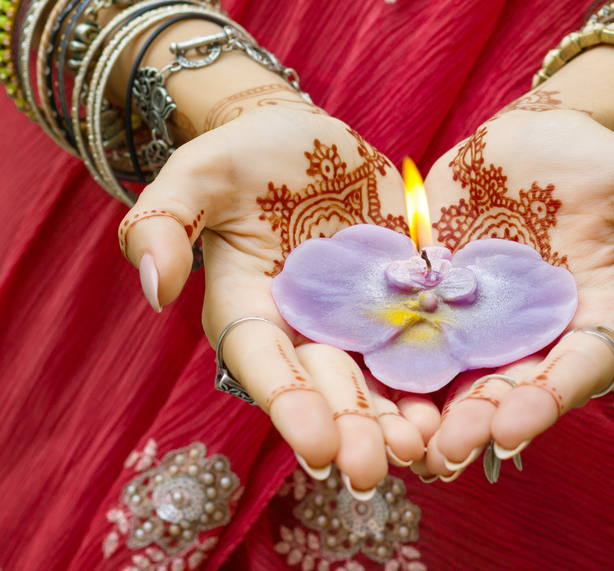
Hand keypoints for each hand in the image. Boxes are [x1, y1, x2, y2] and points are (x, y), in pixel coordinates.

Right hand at [117, 88, 428, 494]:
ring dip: (393, 421)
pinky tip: (458, 410)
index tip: (315, 446)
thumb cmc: (242, 155)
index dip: (288, 405)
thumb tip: (154, 288)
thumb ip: (164, 220)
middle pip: (323, 388)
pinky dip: (435, 380)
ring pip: (373, 382)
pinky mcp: (395, 303)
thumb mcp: (198, 172)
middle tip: (372, 472)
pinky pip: (416, 346)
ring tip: (422, 453)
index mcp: (245, 310)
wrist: (302, 142)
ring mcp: (350, 322)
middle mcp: (298, 329)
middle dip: (347, 431)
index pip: (263, 362)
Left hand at [417, 86, 613, 477]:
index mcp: (595, 318)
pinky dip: (394, 366)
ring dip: (435, 415)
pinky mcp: (436, 300)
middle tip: (449, 452)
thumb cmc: (597, 160)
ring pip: (461, 378)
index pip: (578, 368)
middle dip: (482, 422)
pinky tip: (366, 389)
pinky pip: (414, 337)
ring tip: (408, 445)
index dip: (548, 400)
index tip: (513, 428)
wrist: (529, 138)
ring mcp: (485, 322)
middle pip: (514, 388)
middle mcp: (539, 335)